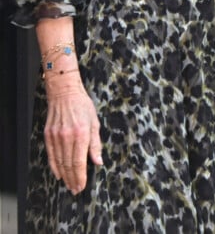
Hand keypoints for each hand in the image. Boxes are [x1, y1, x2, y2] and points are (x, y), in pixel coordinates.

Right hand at [44, 80, 102, 194]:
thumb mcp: (94, 122)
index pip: (79, 162)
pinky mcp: (48, 135)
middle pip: (69, 165)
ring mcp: (56, 137)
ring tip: (69, 184)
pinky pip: (51, 156)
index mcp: (81, 134)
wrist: (65, 92)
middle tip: (76, 189)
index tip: (82, 186)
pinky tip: (59, 174)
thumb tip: (98, 162)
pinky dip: (54, 167)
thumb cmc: (83, 106)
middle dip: (73, 179)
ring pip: (59, 162)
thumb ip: (96, 144)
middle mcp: (67, 137)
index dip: (81, 176)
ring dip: (65, 176)